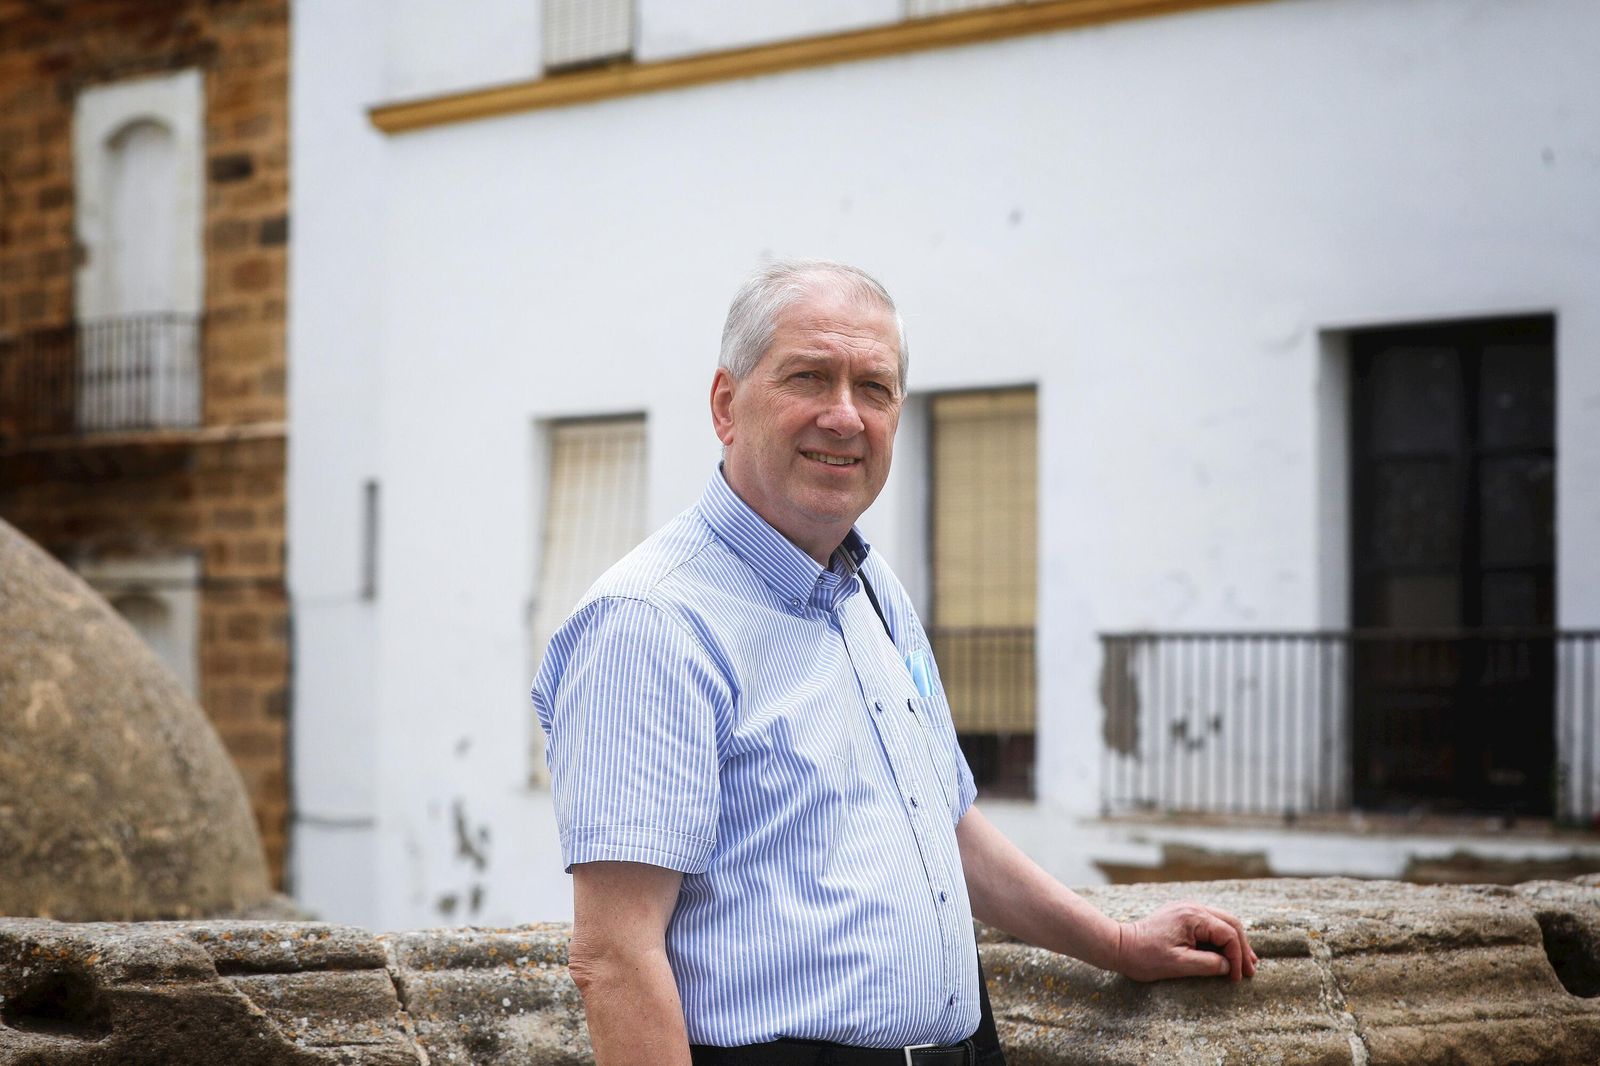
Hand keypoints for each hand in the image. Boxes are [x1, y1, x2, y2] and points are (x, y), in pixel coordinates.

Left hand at [1115, 900, 1258, 981]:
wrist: (1118, 946)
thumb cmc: (1145, 956)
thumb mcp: (1178, 964)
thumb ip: (1207, 964)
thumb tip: (1228, 966)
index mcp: (1193, 916)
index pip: (1228, 933)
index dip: (1237, 956)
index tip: (1237, 977)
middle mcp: (1192, 907)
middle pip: (1230, 923)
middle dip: (1242, 947)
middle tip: (1251, 969)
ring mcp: (1186, 910)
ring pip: (1221, 922)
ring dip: (1234, 942)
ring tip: (1245, 962)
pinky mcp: (1181, 916)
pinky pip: (1209, 924)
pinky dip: (1221, 939)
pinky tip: (1225, 953)